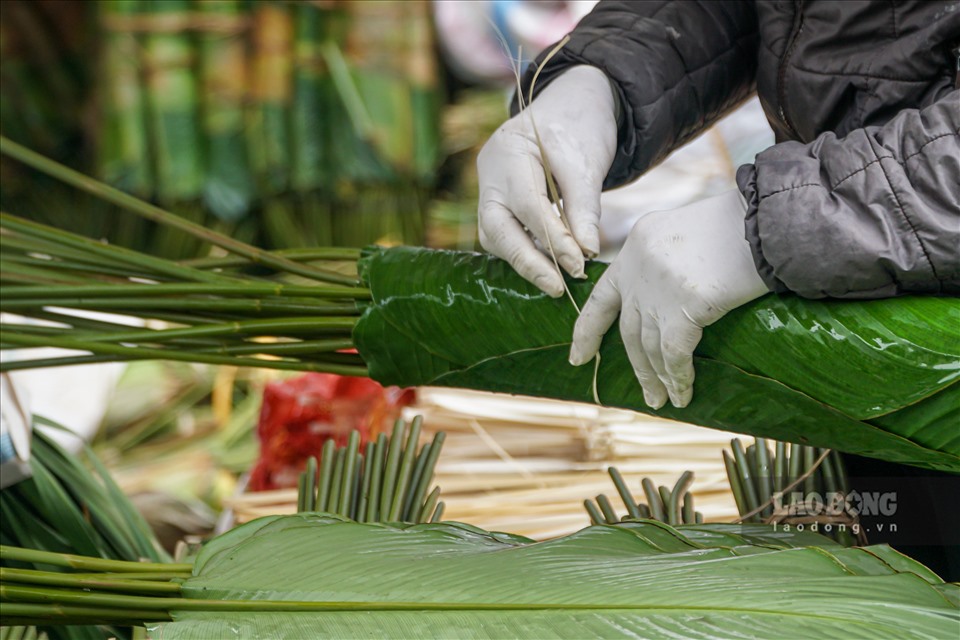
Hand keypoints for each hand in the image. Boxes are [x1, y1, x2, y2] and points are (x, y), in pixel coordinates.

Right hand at [477, 65, 617, 296]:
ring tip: (558, 280)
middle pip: (497, 229)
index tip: (578, 265)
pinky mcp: (498, 204)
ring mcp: (489, 189)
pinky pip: (506, 235)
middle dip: (527, 262)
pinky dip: (528, 251)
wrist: (568, 107)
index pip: (528, 206)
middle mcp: (489, 174)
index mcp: (508, 152)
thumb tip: (587, 253)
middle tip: (557, 287)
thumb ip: (584, 208)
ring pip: (497, 237)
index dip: (553, 240)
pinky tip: (551, 265)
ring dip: (527, 261)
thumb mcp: (587, 163)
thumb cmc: (578, 128)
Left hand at [568, 190, 768, 408]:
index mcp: (636, 245)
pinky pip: (674, 354)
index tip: (579, 356)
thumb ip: (666, 262)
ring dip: (657, 378)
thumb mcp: (687, 232)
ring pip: (648, 346)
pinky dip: (678, 377)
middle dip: (636, 366)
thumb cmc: (741, 225)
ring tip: (664, 401)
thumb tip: (667, 300)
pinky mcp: (683, 307)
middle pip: (628, 327)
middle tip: (646, 395)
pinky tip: (683, 394)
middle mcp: (638, 267)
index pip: (602, 294)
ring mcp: (657, 288)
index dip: (588, 329)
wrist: (769, 219)